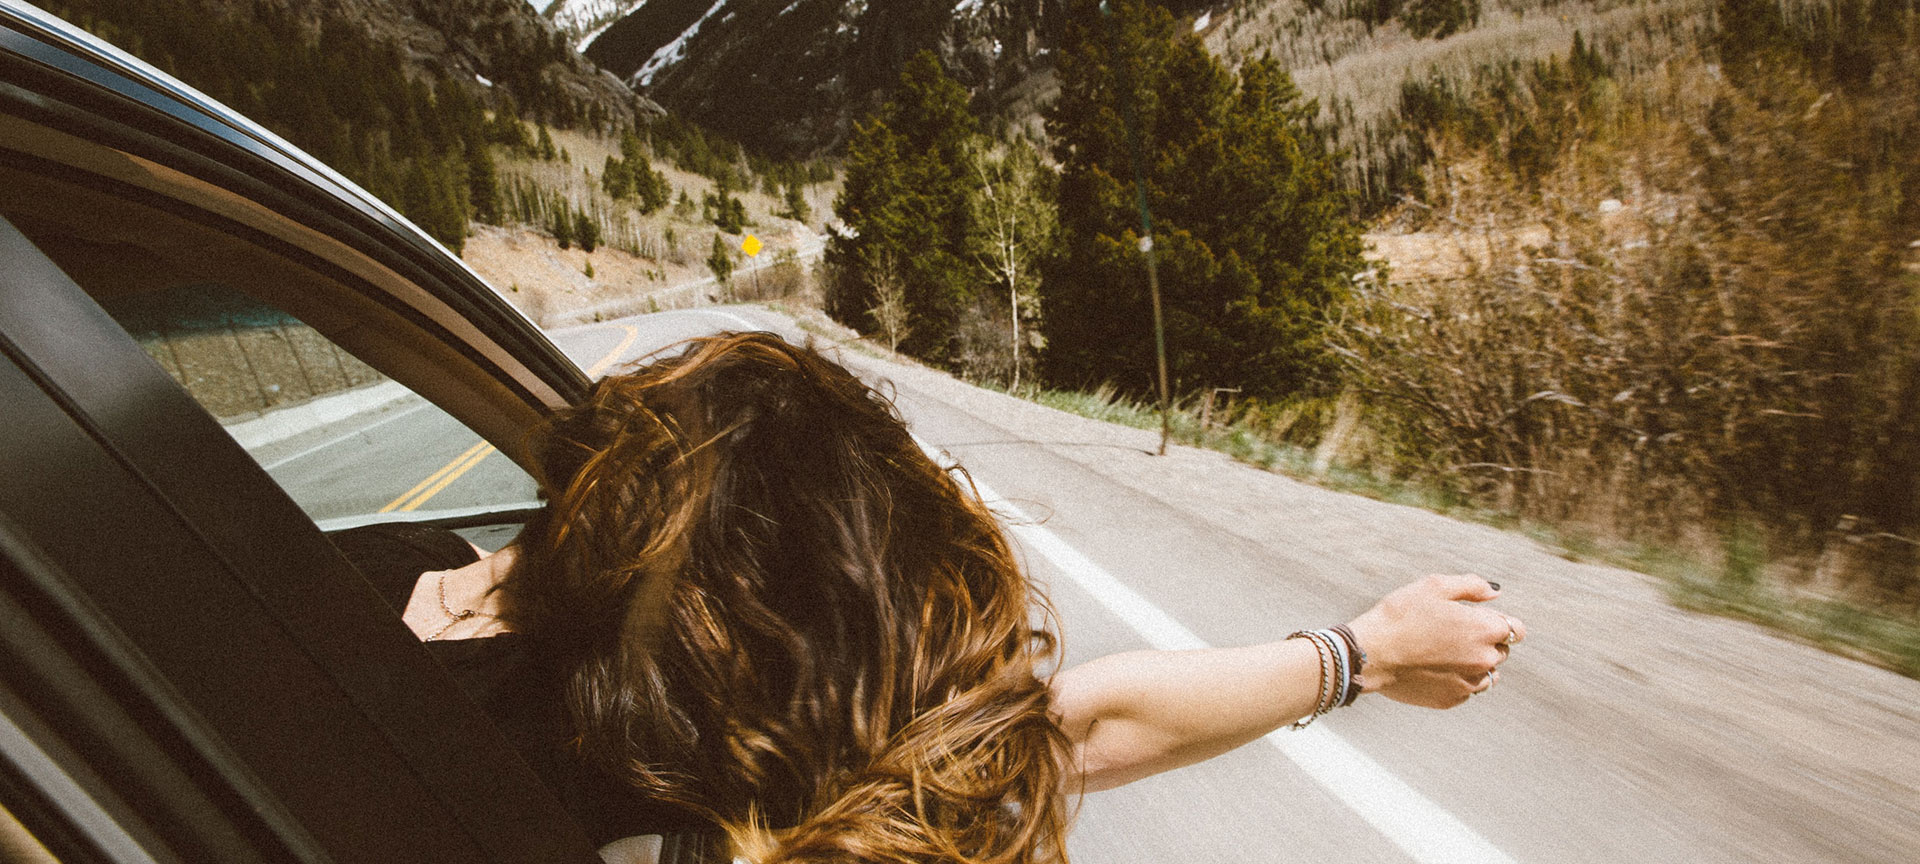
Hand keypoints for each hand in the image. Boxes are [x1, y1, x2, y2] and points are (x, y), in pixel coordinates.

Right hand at [1344, 574, 1523, 707]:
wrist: (1371, 653)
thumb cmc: (1400, 615)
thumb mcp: (1435, 587)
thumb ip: (1472, 586)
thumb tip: (1495, 592)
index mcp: (1485, 629)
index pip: (1517, 629)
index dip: (1499, 621)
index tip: (1479, 619)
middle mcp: (1484, 659)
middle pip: (1502, 651)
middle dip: (1486, 641)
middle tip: (1452, 633)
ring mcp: (1469, 683)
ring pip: (1487, 674)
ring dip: (1475, 663)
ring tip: (1444, 653)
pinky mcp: (1452, 699)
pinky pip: (1467, 689)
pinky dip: (1457, 679)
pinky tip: (1433, 668)